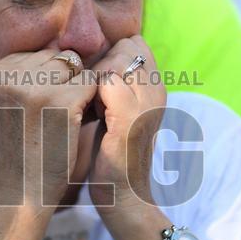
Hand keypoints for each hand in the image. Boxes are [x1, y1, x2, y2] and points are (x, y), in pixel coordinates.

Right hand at [0, 44, 97, 208]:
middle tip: (54, 116)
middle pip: (60, 58)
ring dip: (80, 92)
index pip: (40, 55)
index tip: (38, 111)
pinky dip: (91, 103)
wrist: (24, 190)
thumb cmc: (11, 149)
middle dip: (66, 82)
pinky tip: (76, 124)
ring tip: (64, 120)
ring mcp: (36, 89)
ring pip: (78, 68)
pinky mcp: (61, 103)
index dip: (49, 80)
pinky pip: (91, 83)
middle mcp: (10, 77)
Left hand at [87, 35, 165, 209]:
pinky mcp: (131, 122)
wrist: (122, 197)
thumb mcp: (114, 112)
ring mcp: (148, 106)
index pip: (133, 42)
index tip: (93, 82)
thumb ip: (109, 84)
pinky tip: (83, 112)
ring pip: (116, 60)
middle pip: (126, 45)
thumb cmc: (110, 155)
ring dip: (93, 76)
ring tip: (86, 104)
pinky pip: (108, 83)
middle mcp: (158, 92)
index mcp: (156, 87)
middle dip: (99, 62)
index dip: (108, 54)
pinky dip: (88, 91)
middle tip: (87, 95)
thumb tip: (83, 58)